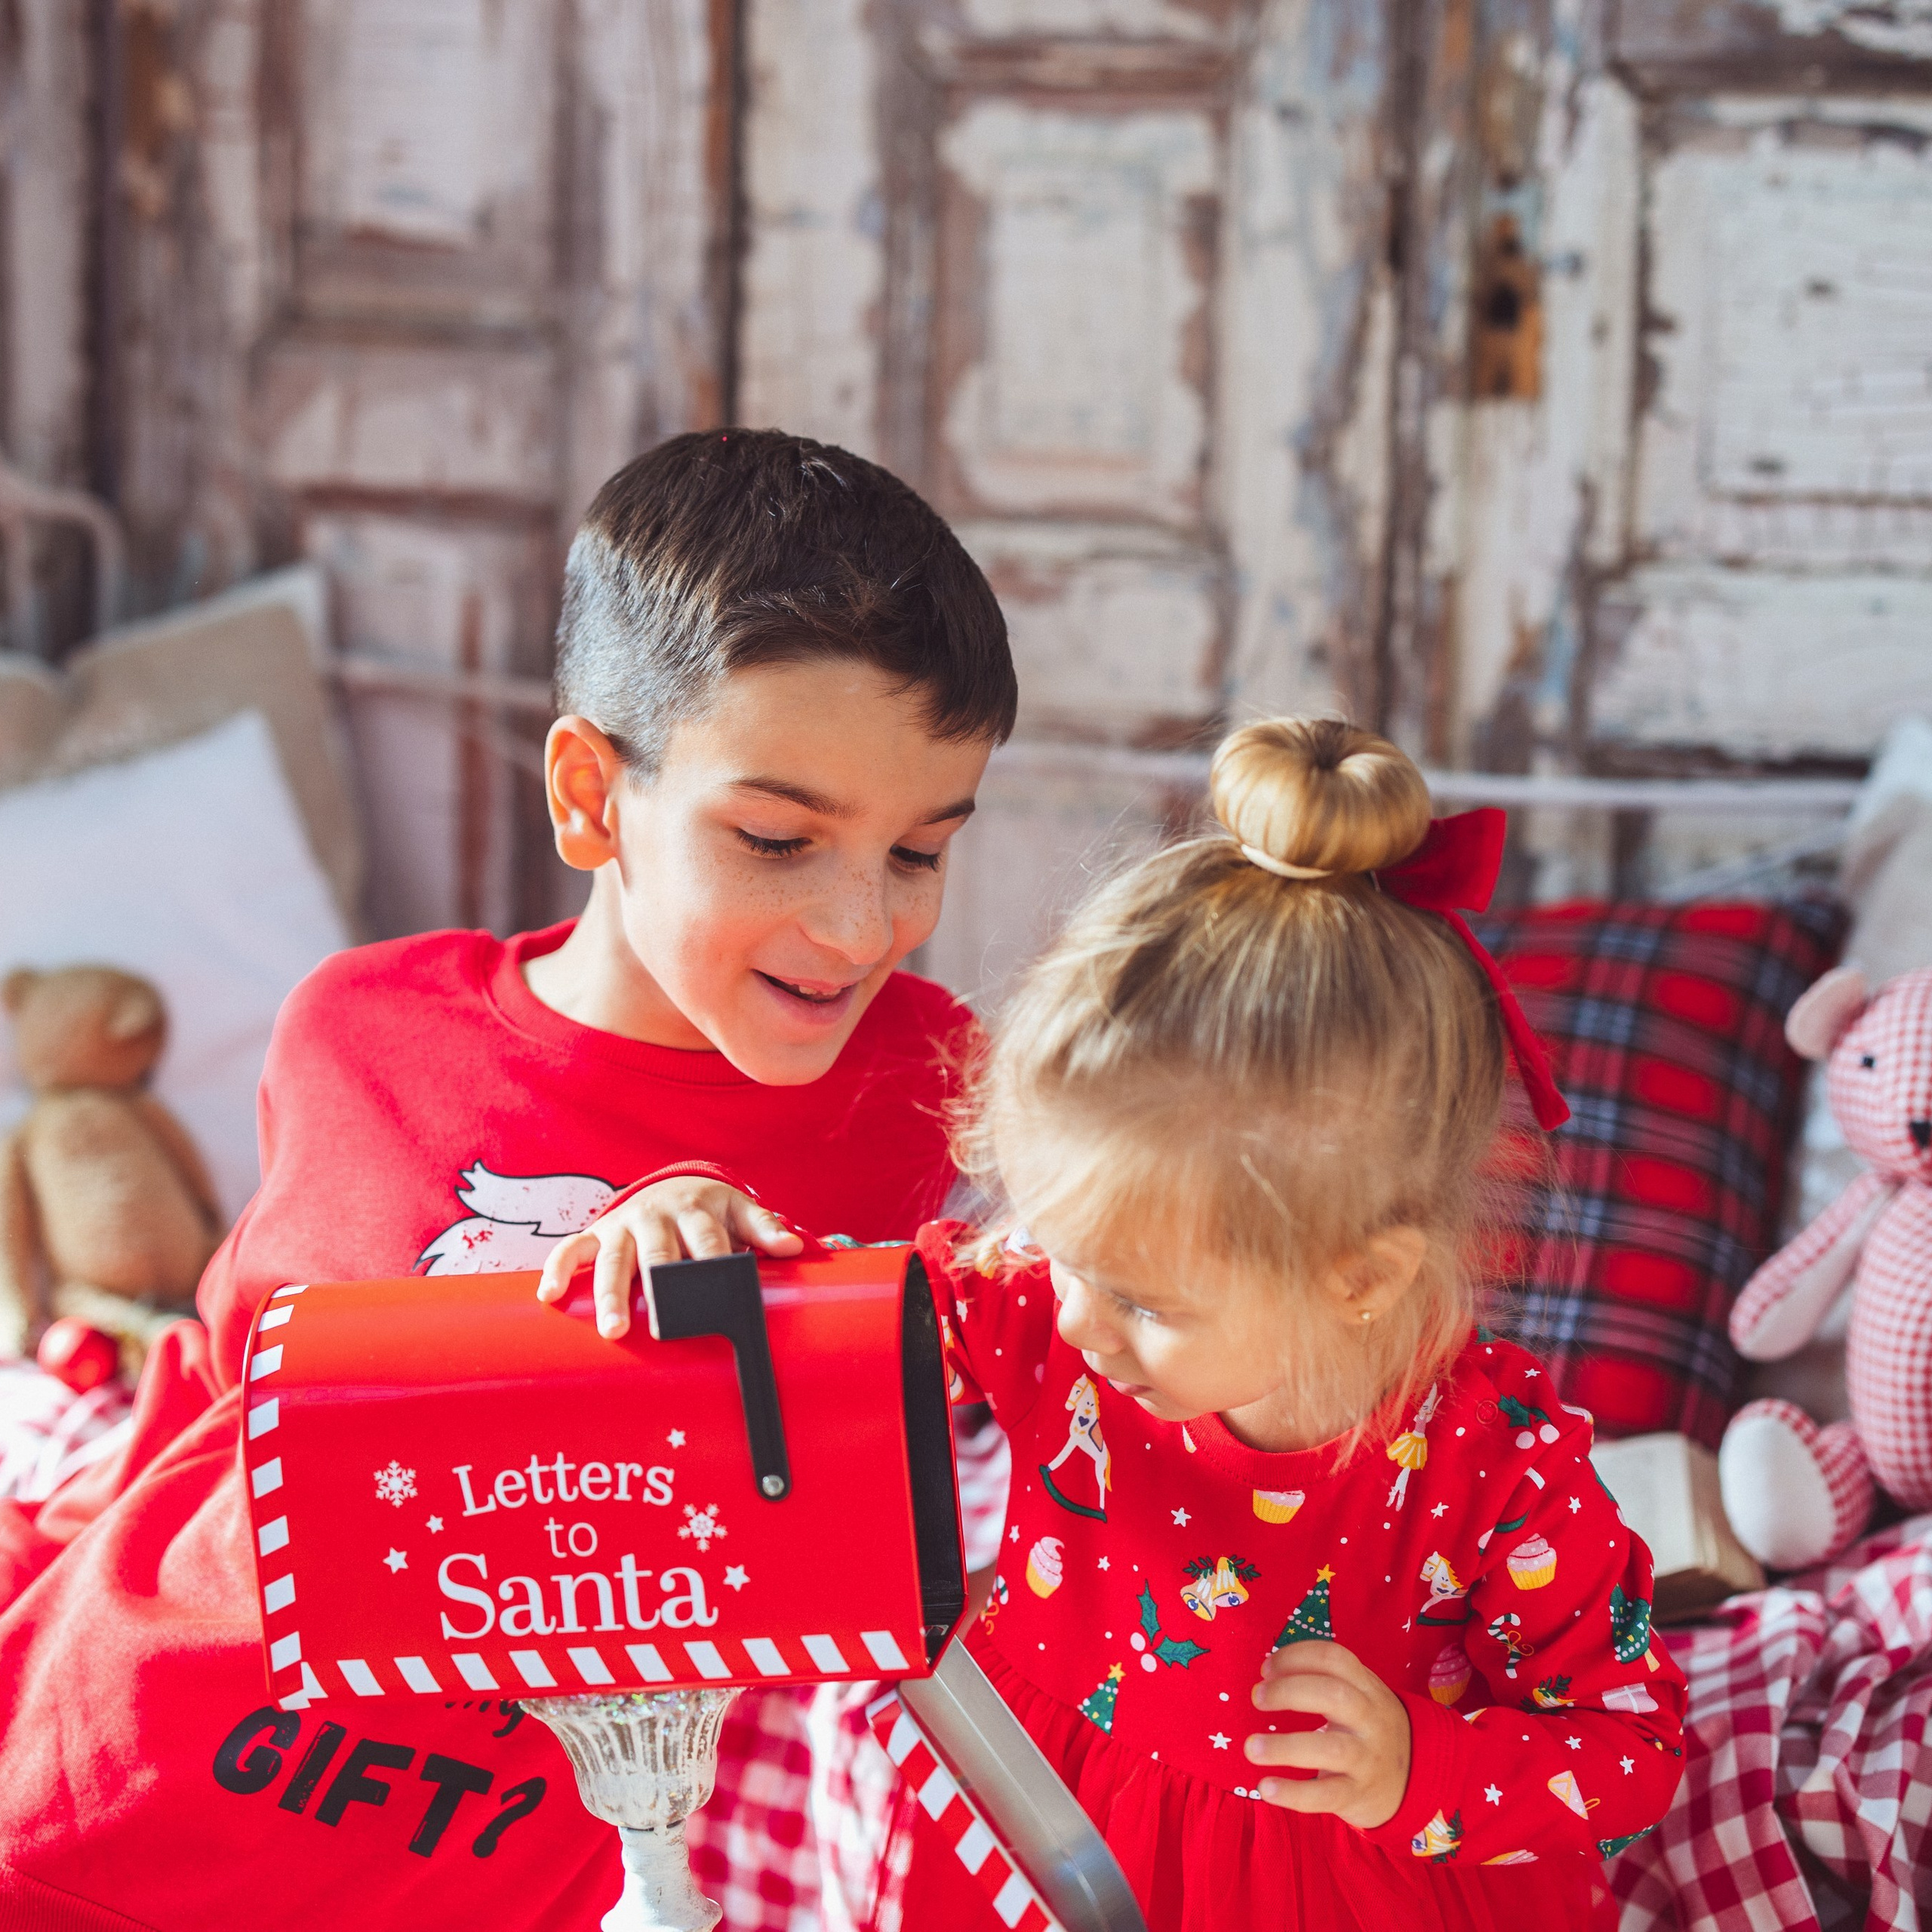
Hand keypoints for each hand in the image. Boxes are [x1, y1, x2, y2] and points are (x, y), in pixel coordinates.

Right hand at [536, 1177, 802, 1338]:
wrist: (674, 1184)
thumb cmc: (711, 1211)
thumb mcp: (740, 1212)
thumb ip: (764, 1229)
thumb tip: (793, 1247)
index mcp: (696, 1210)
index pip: (707, 1242)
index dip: (711, 1269)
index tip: (716, 1300)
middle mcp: (656, 1215)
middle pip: (658, 1255)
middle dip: (659, 1290)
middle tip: (660, 1328)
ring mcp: (624, 1224)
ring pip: (613, 1259)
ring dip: (610, 1294)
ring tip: (612, 1331)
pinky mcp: (597, 1232)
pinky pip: (571, 1249)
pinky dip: (557, 1269)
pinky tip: (548, 1297)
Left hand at [1246, 1640, 1412, 1829]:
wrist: (1413, 1782)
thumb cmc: (1368, 1730)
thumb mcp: (1361, 1697)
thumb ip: (1325, 1681)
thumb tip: (1267, 1675)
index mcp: (1368, 1689)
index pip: (1334, 1659)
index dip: (1296, 1657)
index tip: (1266, 1669)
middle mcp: (1370, 1721)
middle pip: (1333, 1695)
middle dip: (1289, 1691)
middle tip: (1256, 1698)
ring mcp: (1366, 1760)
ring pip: (1329, 1749)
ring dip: (1285, 1747)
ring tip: (1251, 1748)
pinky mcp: (1357, 1795)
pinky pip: (1325, 1795)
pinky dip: (1294, 1793)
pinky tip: (1265, 1787)